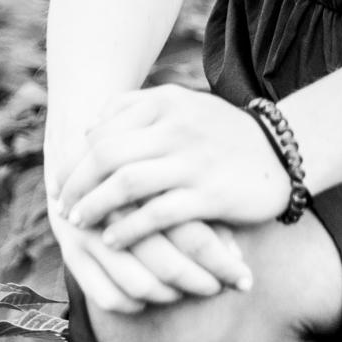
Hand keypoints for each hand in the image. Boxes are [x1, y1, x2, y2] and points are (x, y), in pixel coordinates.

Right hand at [47, 159, 251, 313]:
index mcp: (148, 184)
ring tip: (194, 290)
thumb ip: (200, 206)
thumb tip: (237, 253)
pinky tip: (158, 295)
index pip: (193, 237)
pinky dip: (137, 304)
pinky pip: (109, 298)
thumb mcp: (171, 174)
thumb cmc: (143, 163)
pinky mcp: (72, 254)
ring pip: (140, 286)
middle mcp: (116, 210)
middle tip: (224, 289)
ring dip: (172, 296)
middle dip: (202, 284)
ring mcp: (89, 234)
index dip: (222, 263)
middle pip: (167, 265)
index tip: (245, 278)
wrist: (80, 149)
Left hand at [54, 86, 291, 247]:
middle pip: (107, 155)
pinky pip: (157, 214)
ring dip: (94, 207)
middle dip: (76, 184)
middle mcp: (177, 127)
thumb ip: (138, 109)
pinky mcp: (209, 194)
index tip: (59, 180)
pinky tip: (112, 239)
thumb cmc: (222, 133)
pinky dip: (128, 228)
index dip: (74, 158)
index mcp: (167, 102)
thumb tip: (89, 128)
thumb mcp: (183, 106)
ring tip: (78, 222)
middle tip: (61, 206)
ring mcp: (193, 161)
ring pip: (126, 184)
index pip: (103, 129)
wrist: (282, 150)